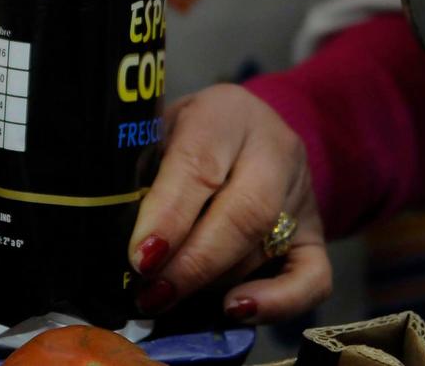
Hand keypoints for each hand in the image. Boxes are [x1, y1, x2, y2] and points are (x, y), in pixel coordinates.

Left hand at [128, 84, 331, 323]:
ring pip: (265, 248)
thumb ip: (140, 172)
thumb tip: (108, 234)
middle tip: (152, 293)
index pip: (199, 164)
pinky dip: (277, 303)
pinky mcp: (316, 234)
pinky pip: (312, 278)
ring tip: (167, 300)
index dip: (169, 216)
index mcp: (224, 113)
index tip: (141, 258)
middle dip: (193, 263)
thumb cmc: (184, 136)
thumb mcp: (156, 133)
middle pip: (244, 212)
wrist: (244, 132)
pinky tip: (234, 311)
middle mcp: (274, 148)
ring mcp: (301, 193)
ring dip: (212, 284)